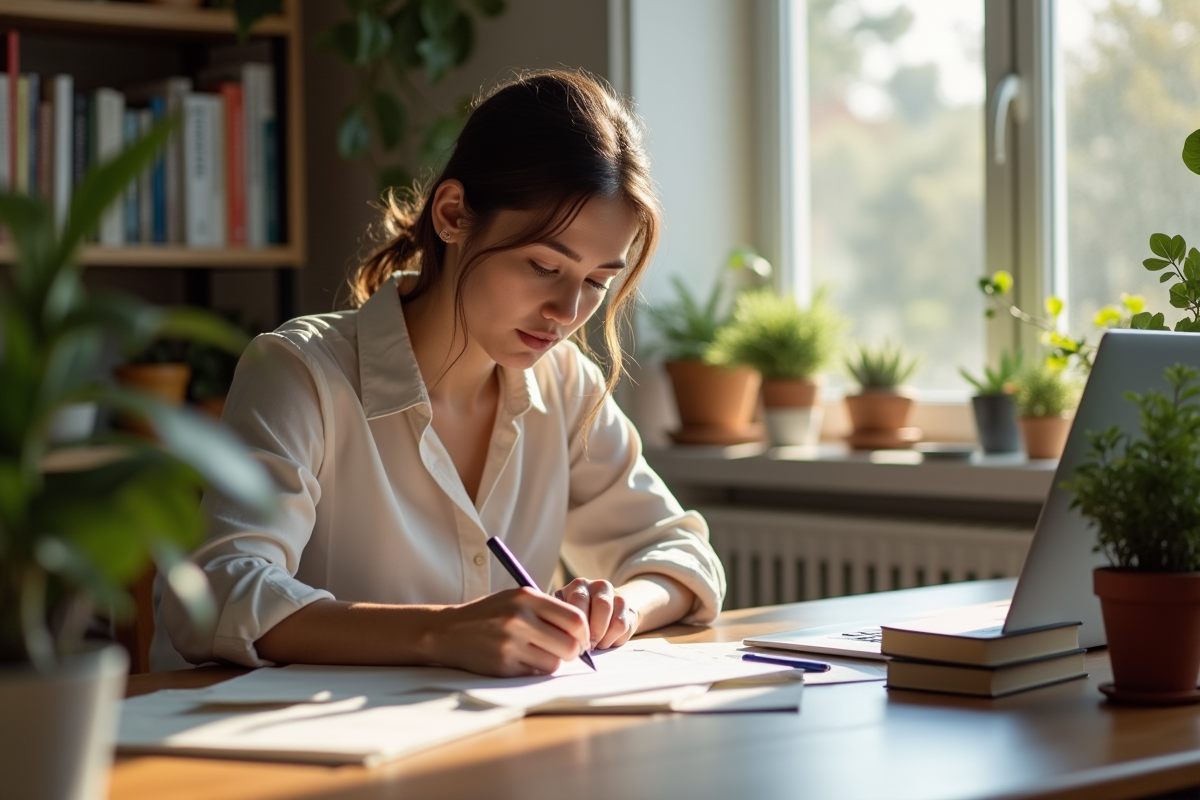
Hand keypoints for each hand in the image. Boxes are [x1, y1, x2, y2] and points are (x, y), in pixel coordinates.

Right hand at [428, 588, 589, 676]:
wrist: (449, 631)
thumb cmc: (490, 614)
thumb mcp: (516, 598)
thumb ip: (548, 608)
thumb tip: (583, 631)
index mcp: (526, 598)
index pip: (575, 619)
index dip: (584, 632)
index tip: (581, 638)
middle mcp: (519, 619)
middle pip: (570, 645)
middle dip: (572, 651)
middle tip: (564, 650)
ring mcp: (510, 644)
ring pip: (554, 663)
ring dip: (552, 661)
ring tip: (538, 653)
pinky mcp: (503, 666)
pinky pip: (535, 673)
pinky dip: (534, 669)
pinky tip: (522, 659)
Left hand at [556, 578, 639, 649]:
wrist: (607, 608)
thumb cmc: (581, 616)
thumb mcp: (567, 614)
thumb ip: (564, 621)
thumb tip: (564, 639)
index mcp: (579, 585)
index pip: (579, 600)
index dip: (578, 623)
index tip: (574, 640)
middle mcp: (599, 586)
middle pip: (603, 606)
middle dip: (594, 632)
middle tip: (587, 647)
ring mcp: (617, 596)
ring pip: (616, 621)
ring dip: (604, 639)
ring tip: (595, 644)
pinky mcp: (629, 610)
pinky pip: (623, 628)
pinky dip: (614, 640)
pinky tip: (605, 641)